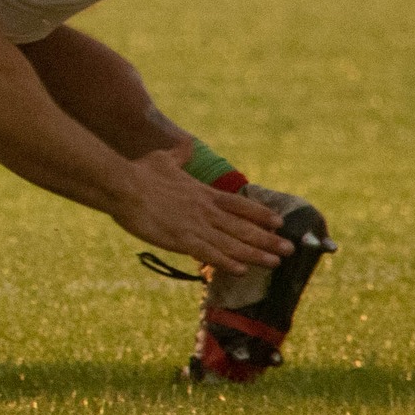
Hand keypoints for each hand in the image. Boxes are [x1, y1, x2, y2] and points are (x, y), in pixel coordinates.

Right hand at [109, 149, 291, 277]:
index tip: (279, 223)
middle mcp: (205, 210)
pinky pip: (209, 254)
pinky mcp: (181, 239)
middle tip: (290, 249)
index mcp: (203, 193)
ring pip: (232, 243)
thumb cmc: (141, 172)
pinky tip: (241, 270)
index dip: (260, 215)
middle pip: (243, 227)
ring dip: (255, 253)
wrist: (124, 185)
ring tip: (275, 262)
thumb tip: (187, 144)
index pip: (239, 206)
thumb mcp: (164, 159)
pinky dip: (226, 262)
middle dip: (267, 239)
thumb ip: (179, 155)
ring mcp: (195, 225)